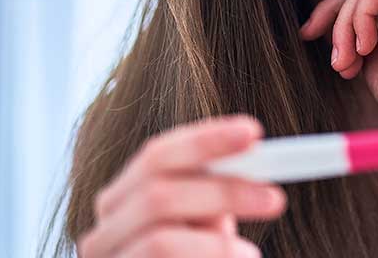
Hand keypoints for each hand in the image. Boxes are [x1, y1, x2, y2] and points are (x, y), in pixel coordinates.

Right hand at [77, 115, 285, 257]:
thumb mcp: (207, 231)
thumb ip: (217, 197)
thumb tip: (257, 156)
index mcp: (123, 202)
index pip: (158, 155)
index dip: (205, 140)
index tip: (254, 133)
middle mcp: (102, 234)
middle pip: (157, 193)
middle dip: (222, 190)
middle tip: (275, 199)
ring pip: (159, 241)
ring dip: (215, 245)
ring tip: (251, 256)